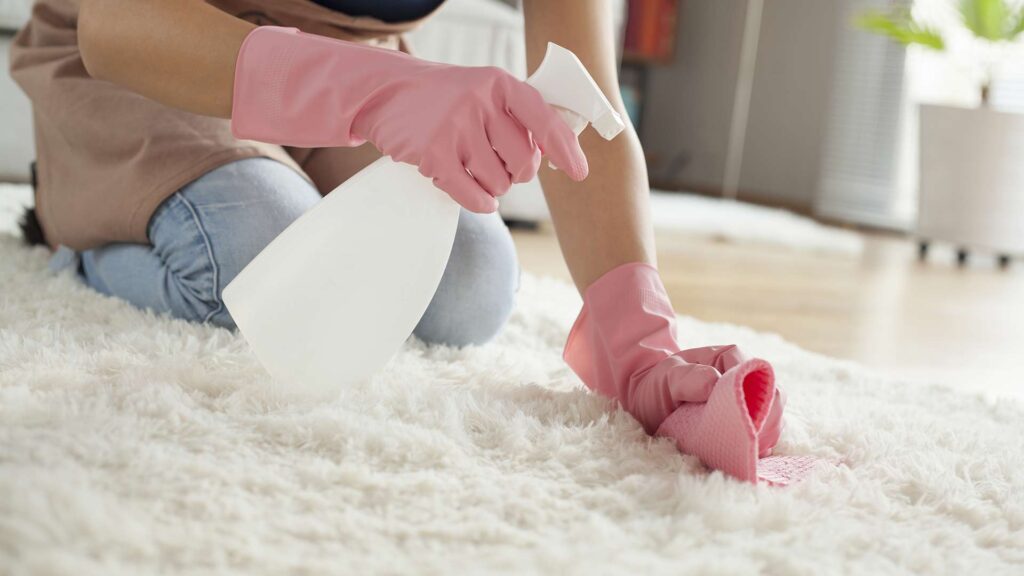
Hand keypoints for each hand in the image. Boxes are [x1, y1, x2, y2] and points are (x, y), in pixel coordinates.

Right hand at [231, 27, 587, 212]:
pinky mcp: (433, 154)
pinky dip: (479, 202)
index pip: (544, 120)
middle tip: (495, 165)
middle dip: (514, 174)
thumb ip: (516, 117)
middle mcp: (480, 101)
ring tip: (469, 167)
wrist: (386, 92)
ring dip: (490, 186)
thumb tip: (552, 157)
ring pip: (498, 184)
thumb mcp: (483, 92)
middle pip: (523, 164)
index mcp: (499, 83)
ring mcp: (455, 127)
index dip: (565, 150)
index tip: (579, 174)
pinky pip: (473, 196)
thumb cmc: (445, 99)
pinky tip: (474, 195)